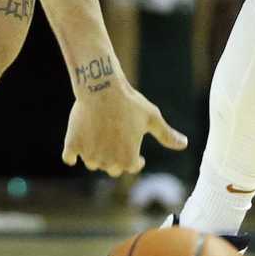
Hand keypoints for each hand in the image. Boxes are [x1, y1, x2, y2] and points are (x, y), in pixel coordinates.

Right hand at [62, 71, 187, 176]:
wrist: (102, 87)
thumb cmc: (130, 102)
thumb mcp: (152, 118)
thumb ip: (166, 135)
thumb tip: (184, 144)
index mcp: (128, 159)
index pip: (131, 167)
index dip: (135, 160)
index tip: (136, 154)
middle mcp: (108, 161)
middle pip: (111, 168)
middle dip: (115, 159)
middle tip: (116, 143)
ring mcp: (89, 154)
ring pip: (92, 163)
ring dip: (96, 156)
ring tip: (100, 140)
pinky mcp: (73, 144)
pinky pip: (69, 157)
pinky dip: (72, 155)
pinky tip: (75, 150)